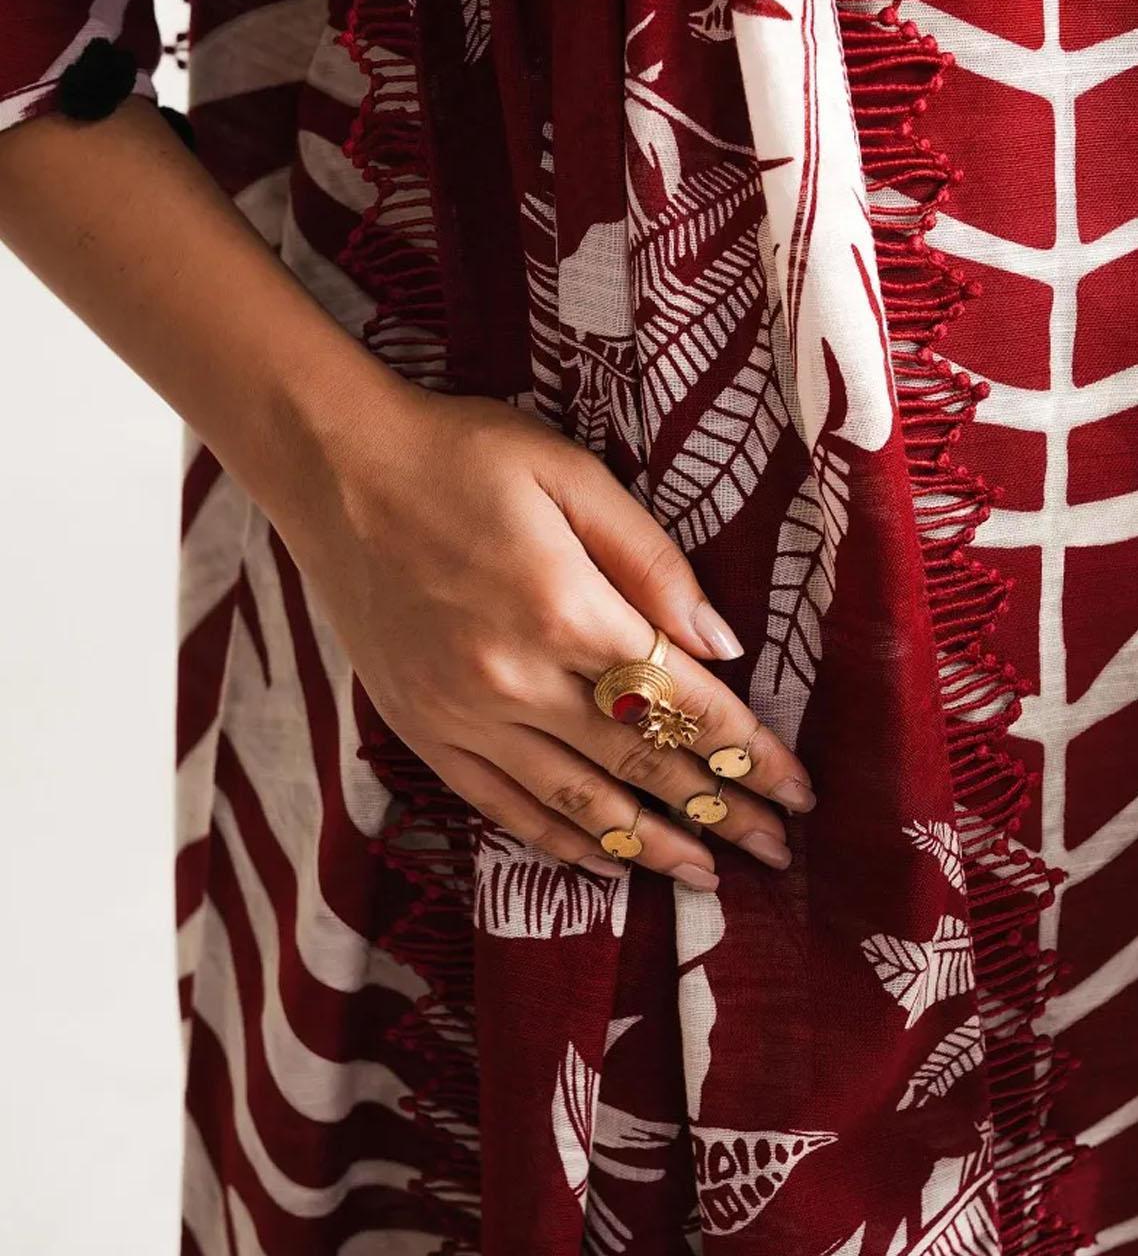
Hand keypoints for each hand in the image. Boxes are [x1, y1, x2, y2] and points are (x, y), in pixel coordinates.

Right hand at [281, 377, 815, 890]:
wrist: (335, 468)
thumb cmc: (461, 454)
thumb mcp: (569, 474)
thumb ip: (650, 560)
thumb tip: (722, 644)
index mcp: (564, 608)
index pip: (680, 701)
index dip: (747, 750)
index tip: (797, 790)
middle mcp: (515, 677)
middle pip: (640, 763)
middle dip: (719, 809)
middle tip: (775, 852)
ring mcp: (461, 712)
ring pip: (575, 800)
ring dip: (649, 844)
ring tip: (706, 877)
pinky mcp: (420, 727)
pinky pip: (499, 803)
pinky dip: (556, 840)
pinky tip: (601, 861)